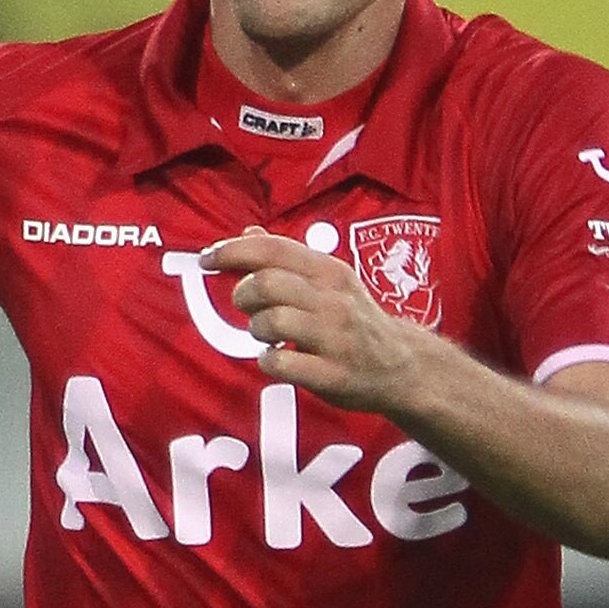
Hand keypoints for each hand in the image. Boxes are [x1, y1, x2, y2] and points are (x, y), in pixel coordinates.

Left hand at [200, 227, 428, 412]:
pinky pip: (280, 364)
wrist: (401, 365)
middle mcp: (333, 300)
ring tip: (267, 336)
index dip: (233, 251)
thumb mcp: (330, 281)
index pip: (273, 249)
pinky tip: (277, 360)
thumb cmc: (355, 321)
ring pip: (271, 321)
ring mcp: (334, 337)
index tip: (207, 258)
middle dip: (243, 294)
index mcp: (329, 271)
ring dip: (256, 329)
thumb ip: (288, 259)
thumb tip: (248, 233)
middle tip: (245, 306)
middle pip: (267, 283)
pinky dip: (267, 362)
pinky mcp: (331, 374)